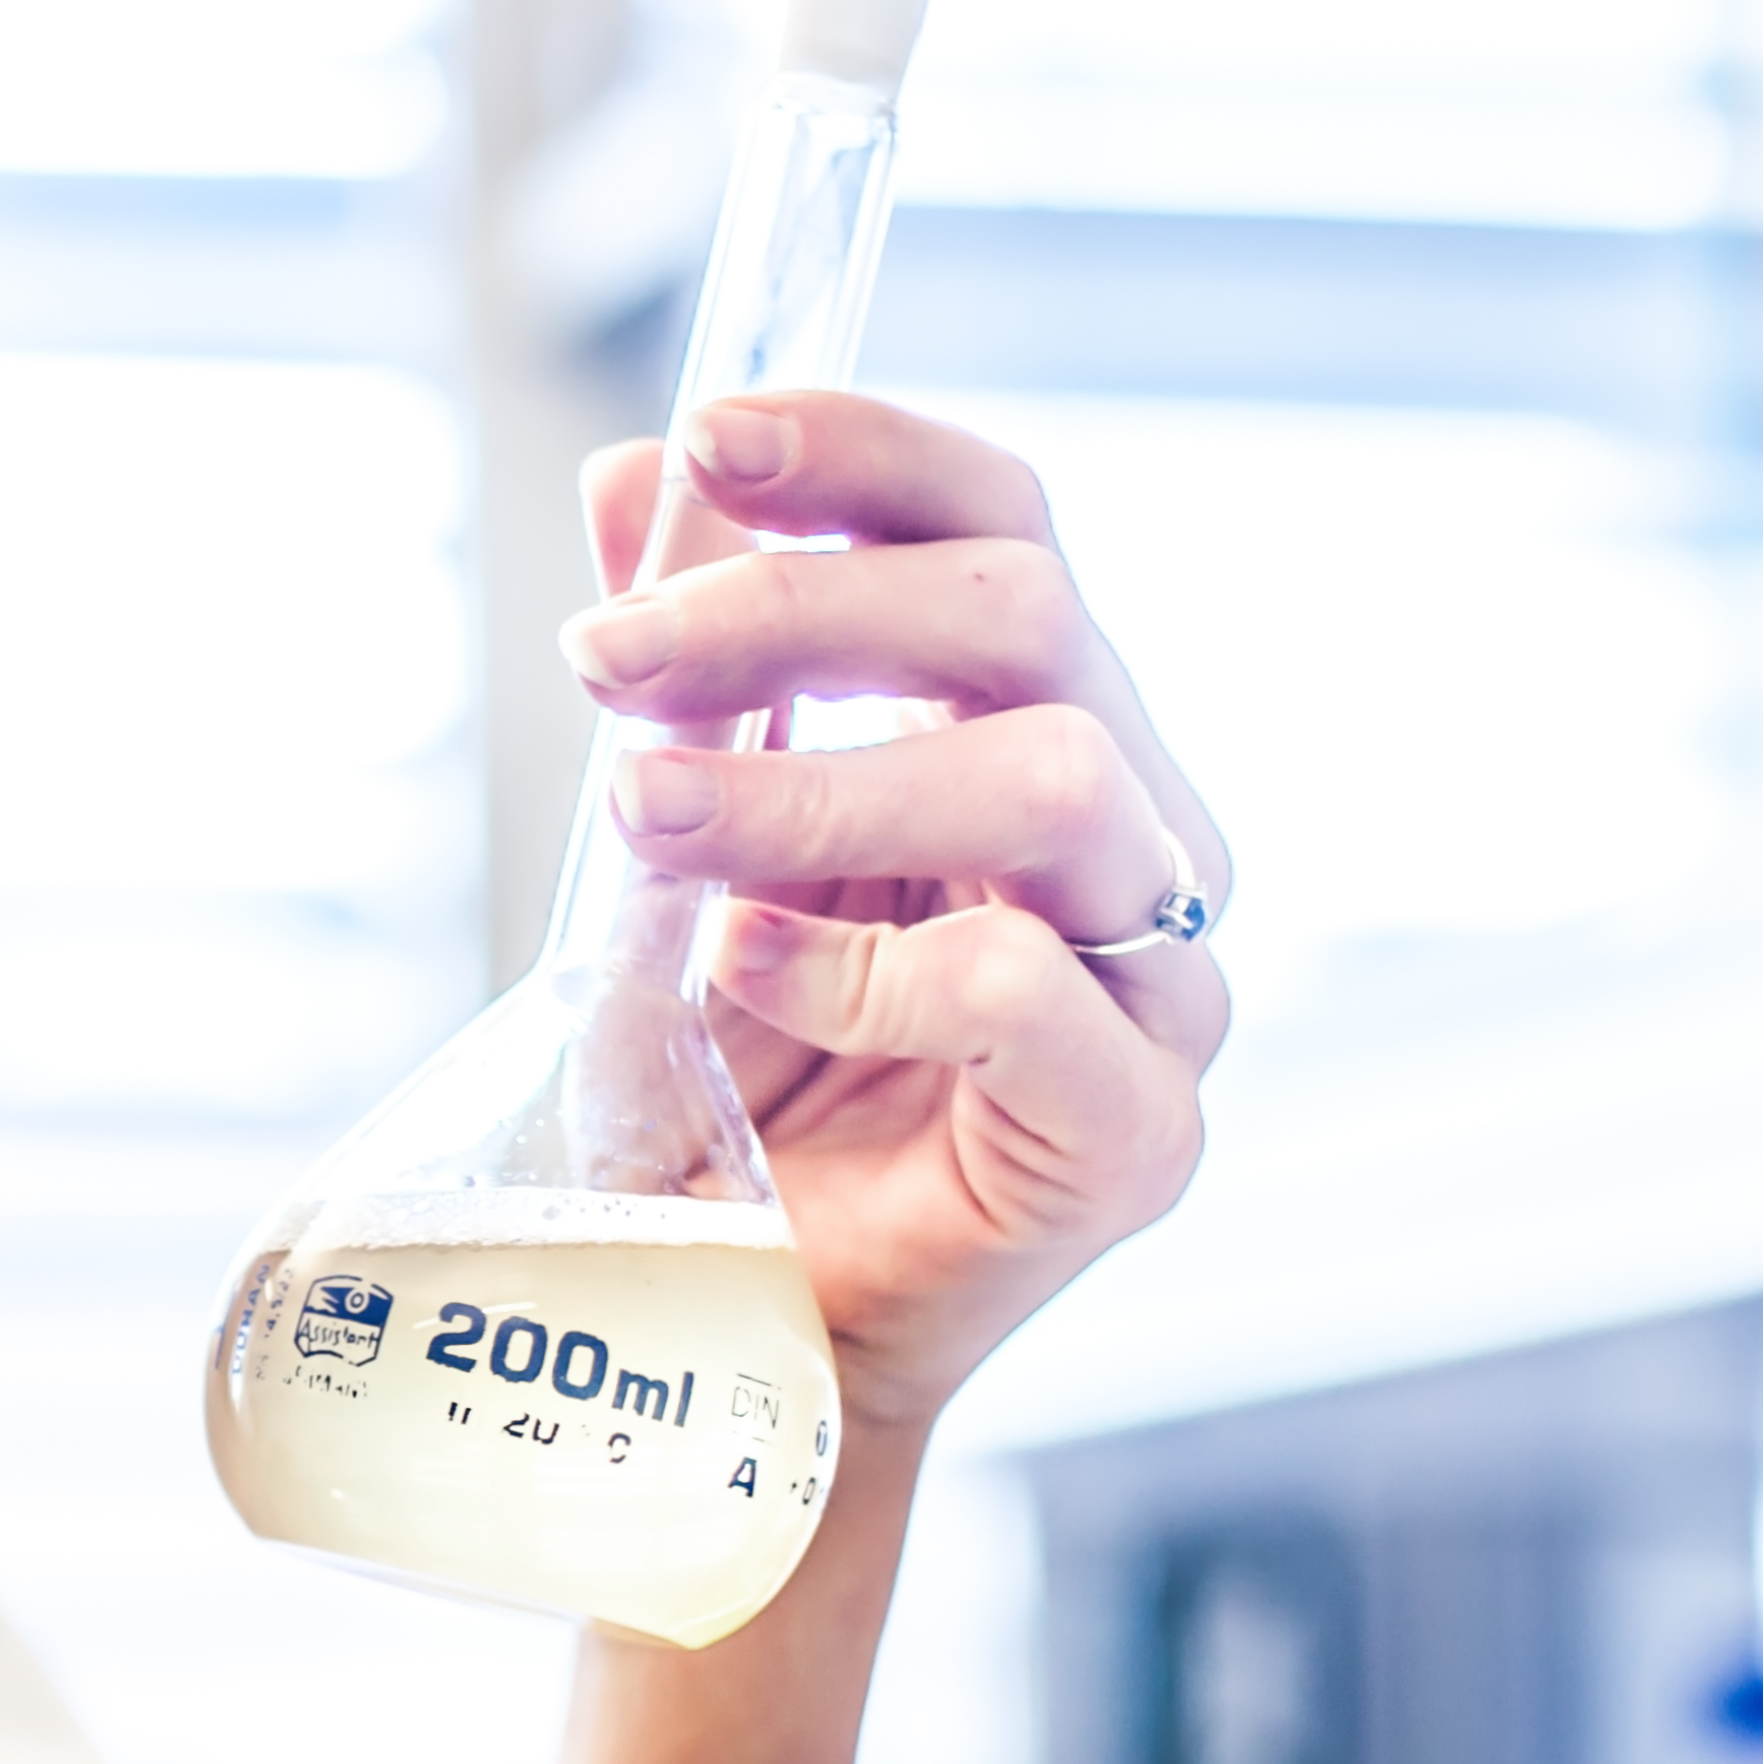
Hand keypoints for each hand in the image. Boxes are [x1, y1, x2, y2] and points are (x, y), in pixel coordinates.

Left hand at [559, 393, 1223, 1431]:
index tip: (701, 435)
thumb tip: (635, 477)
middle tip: (605, 661)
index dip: (867, 451)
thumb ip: (694, 670)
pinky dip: (863, 962)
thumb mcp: (684, 845)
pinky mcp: (1136, 1136)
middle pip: (1028, 620)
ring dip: (810, 780)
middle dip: (797, 607)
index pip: (1005, 527)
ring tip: (642, 816)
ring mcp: (1157, 989)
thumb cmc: (730, 1082)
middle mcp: (1133, 838)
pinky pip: (1028, 990)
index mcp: (1047, 732)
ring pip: (1046, 779)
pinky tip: (742, 975)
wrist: (734, 1329)